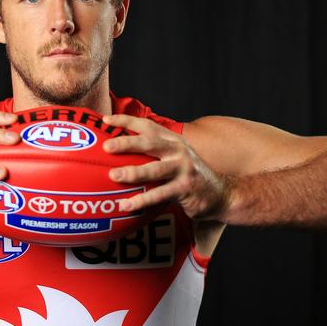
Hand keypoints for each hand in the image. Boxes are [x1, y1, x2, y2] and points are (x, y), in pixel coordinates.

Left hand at [102, 114, 227, 218]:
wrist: (220, 193)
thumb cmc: (186, 174)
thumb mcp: (173, 156)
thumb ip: (153, 151)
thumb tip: (118, 148)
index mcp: (171, 140)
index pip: (147, 126)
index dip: (126, 121)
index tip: (106, 120)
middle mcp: (178, 150)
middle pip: (149, 143)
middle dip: (127, 143)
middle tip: (107, 147)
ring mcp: (183, 169)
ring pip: (154, 170)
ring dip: (133, 173)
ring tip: (114, 176)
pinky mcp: (185, 188)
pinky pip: (160, 194)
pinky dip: (142, 200)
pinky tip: (126, 205)